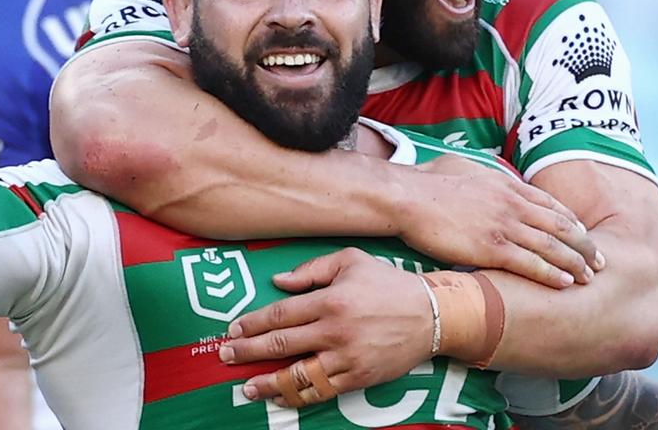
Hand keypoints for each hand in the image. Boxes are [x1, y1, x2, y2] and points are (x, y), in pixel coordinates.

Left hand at [219, 248, 433, 406]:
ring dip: (267, 383)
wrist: (432, 315)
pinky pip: (321, 391)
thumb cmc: (389, 284)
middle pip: (281, 344)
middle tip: (225, 356)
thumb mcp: (351, 260)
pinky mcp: (358, 378)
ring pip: (298, 375)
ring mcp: (347, 358)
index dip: (253, 323)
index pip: (280, 314)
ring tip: (246, 387)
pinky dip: (298, 396)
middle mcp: (335, 331)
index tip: (233, 329)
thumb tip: (278, 282)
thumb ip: (311, 269)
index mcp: (331, 299)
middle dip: (248, 351)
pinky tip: (280, 396)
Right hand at [399, 153, 602, 287]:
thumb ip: (486, 174)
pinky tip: (565, 283)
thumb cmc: (429, 182)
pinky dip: (552, 273)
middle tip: (600, 261)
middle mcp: (513, 204)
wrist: (408, 197)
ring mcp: (504, 225)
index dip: (573, 222)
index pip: (552, 204)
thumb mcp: (465, 165)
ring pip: (552, 246)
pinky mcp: (492, 247)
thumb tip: (491, 172)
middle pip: (561, 225)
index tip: (584, 235)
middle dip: (585, 245)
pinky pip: (531, 263)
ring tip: (590, 277)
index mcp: (507, 184)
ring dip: (575, 262)